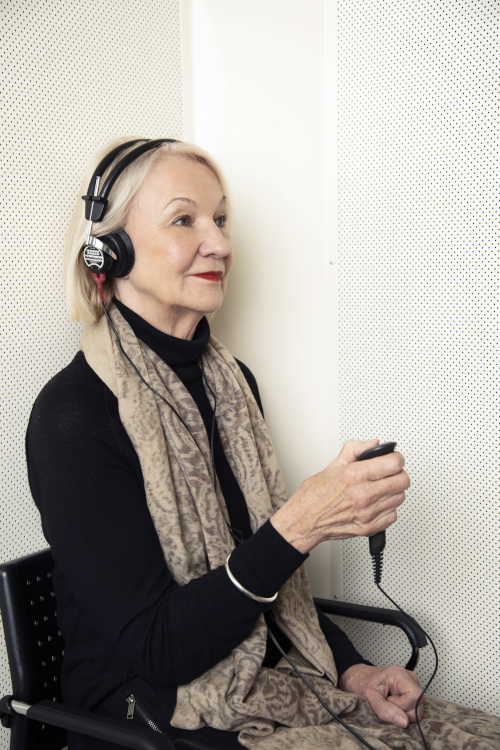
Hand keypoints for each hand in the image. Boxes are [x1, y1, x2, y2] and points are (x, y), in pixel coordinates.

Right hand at [270, 439, 409, 553]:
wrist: (304, 521)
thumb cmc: (314, 496)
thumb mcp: (332, 465)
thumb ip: (355, 450)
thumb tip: (372, 444)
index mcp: (355, 476)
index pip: (394, 463)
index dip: (396, 458)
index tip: (393, 459)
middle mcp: (363, 495)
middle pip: (403, 481)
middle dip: (398, 473)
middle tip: (389, 473)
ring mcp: (368, 513)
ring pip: (400, 498)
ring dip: (393, 491)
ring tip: (380, 489)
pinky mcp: (369, 527)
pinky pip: (393, 515)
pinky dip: (388, 508)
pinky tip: (376, 503)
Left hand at [339, 663, 424, 727]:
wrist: (357, 677)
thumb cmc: (362, 683)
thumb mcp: (370, 698)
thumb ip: (386, 711)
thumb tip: (404, 722)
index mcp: (398, 674)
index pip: (415, 696)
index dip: (404, 705)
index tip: (389, 702)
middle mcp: (407, 676)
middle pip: (418, 703)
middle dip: (404, 710)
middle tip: (387, 703)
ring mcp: (410, 682)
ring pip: (417, 706)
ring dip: (403, 710)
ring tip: (389, 701)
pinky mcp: (409, 688)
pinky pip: (414, 705)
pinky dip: (403, 708)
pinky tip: (393, 702)